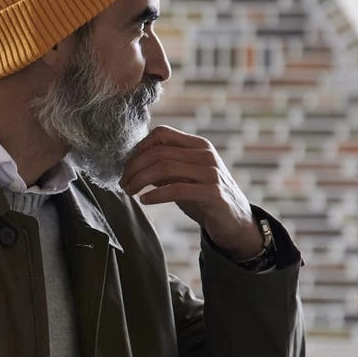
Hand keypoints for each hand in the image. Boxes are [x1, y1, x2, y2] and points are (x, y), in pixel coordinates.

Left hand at [120, 126, 262, 259]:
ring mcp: (211, 173)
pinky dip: (156, 194)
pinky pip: (177, 189)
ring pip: (165, 167)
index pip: (162, 133)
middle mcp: (206, 155)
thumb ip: (163, 169)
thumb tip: (132, 164)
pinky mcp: (213, 194)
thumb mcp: (182, 179)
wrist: (234, 222)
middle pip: (159, 151)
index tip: (127, 166)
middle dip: (135, 167)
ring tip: (130, 192)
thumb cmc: (204, 199)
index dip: (139, 148)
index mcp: (198, 145)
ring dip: (140, 180)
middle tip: (123, 183)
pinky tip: (145, 200)